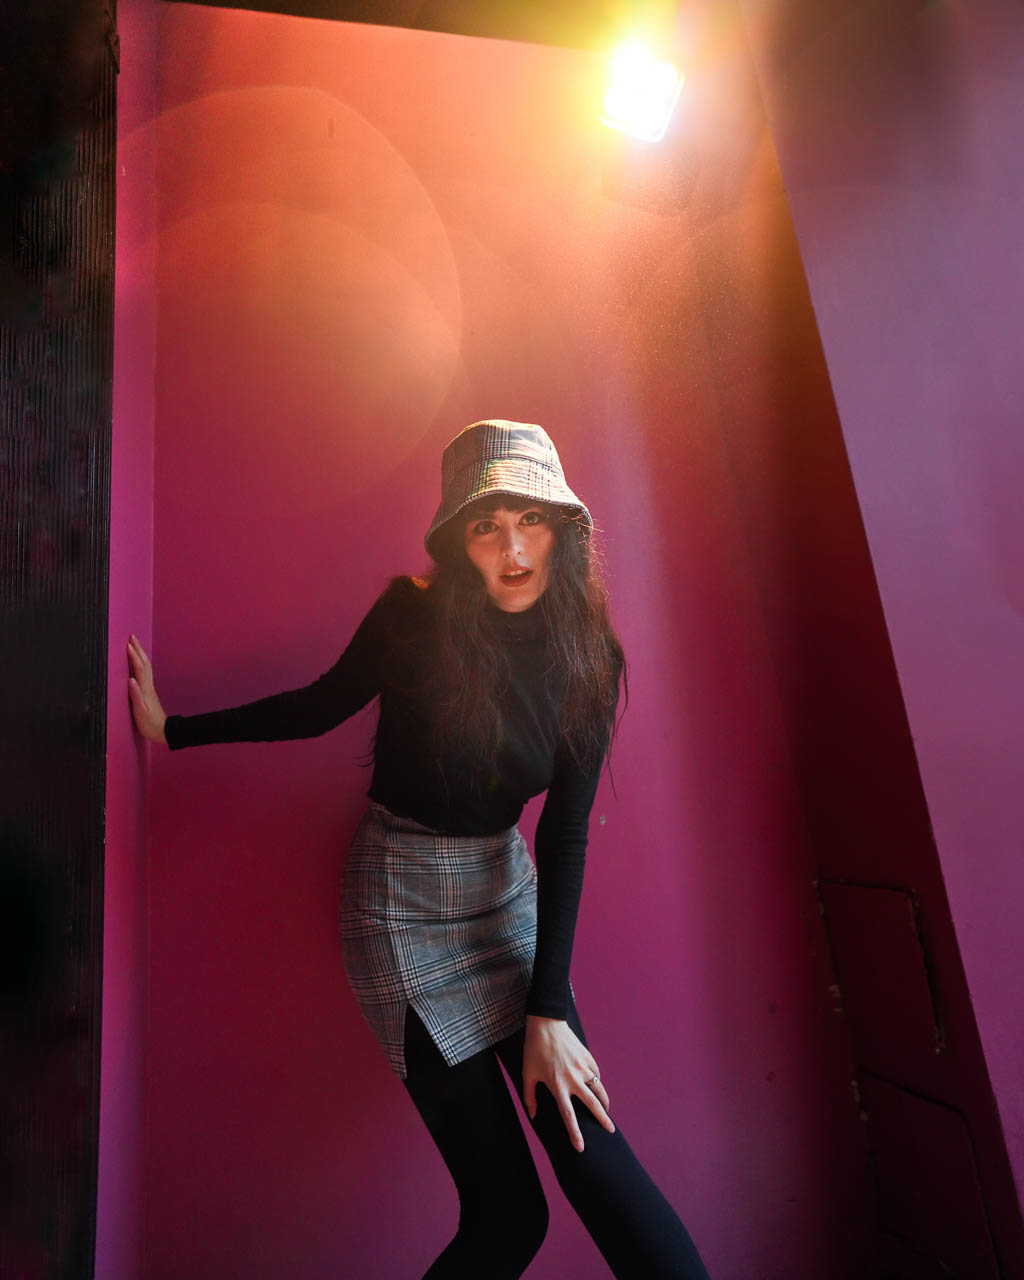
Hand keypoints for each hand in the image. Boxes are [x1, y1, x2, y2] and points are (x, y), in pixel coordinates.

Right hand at [127, 634, 167, 744]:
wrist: (162, 731)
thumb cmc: (149, 723)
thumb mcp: (140, 711)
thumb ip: (136, 695)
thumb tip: (130, 680)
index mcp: (145, 689)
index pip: (139, 668)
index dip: (133, 656)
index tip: (128, 644)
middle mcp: (147, 685)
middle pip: (143, 663)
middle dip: (138, 649)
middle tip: (131, 637)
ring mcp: (148, 687)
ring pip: (145, 666)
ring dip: (140, 654)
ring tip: (134, 645)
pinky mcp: (148, 691)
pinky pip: (144, 672)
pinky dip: (140, 664)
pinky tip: (137, 663)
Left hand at [522, 1015, 612, 1151]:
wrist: (546, 1024)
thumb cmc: (533, 1049)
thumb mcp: (527, 1074)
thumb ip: (529, 1097)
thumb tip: (532, 1115)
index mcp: (557, 1086)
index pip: (568, 1115)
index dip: (575, 1133)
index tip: (581, 1147)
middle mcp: (573, 1079)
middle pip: (592, 1104)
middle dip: (603, 1120)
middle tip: (611, 1131)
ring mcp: (582, 1067)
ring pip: (599, 1088)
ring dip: (604, 1101)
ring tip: (607, 1111)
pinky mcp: (587, 1056)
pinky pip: (596, 1073)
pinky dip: (597, 1081)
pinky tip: (596, 1085)